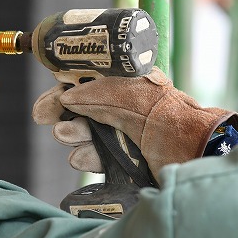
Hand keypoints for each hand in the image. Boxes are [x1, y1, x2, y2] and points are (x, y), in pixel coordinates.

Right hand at [32, 67, 237, 179]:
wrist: (194, 151)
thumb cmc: (167, 117)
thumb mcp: (131, 97)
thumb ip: (98, 94)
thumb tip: (68, 96)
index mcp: (133, 84)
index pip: (95, 78)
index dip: (71, 82)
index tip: (53, 87)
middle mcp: (129, 107)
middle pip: (86, 106)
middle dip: (63, 109)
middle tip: (43, 115)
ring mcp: (128, 133)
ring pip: (89, 133)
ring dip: (73, 133)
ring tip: (65, 134)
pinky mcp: (129, 159)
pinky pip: (100, 157)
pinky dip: (86, 157)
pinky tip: (79, 156)